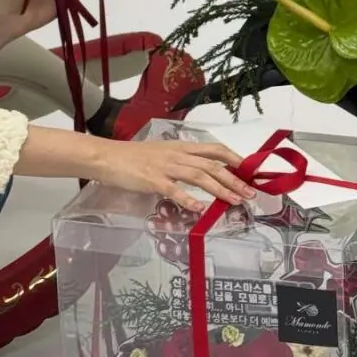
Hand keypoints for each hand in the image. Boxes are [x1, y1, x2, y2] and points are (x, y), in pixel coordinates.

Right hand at [93, 137, 251, 212]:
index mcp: (180, 147)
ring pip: (199, 176)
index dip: (233, 159)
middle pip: (212, 165)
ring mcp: (165, 167)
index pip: (214, 149)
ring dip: (220, 189)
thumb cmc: (133, 157)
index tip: (249, 171)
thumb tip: (200, 173)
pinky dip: (189, 199)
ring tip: (234, 201)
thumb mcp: (161, 153)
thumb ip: (180, 161)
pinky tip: (200, 209)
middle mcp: (177, 155)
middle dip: (234, 179)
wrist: (107, 156)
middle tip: (250, 193)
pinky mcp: (153, 180)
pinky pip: (174, 190)